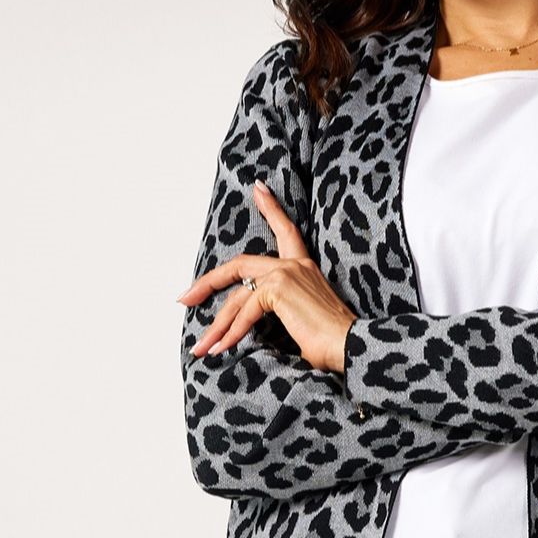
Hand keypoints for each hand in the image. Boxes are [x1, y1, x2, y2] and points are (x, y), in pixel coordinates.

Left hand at [177, 181, 357, 371]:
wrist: (351, 346)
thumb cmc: (334, 341)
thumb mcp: (303, 319)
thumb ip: (281, 312)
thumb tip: (250, 326)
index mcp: (304, 268)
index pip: (286, 231)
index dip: (272, 209)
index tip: (258, 189)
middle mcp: (295, 265)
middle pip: (240, 264)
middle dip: (208, 282)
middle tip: (186, 298)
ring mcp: (286, 274)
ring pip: (237, 297)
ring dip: (218, 326)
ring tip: (202, 346)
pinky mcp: (279, 289)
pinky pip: (245, 312)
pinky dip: (231, 333)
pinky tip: (222, 348)